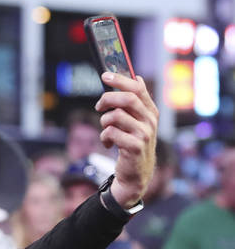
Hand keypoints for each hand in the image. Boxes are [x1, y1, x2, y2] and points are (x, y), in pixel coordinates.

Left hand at [96, 73, 158, 207]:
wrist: (136, 173)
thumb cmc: (132, 143)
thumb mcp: (137, 121)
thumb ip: (136, 101)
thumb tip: (136, 77)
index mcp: (150, 111)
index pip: (137, 88)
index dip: (120, 80)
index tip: (105, 75)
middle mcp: (150, 120)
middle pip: (127, 99)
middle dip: (107, 99)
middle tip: (98, 106)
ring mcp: (144, 133)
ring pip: (115, 116)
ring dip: (104, 122)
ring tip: (105, 130)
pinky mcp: (135, 146)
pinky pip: (111, 133)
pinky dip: (104, 137)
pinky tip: (108, 143)